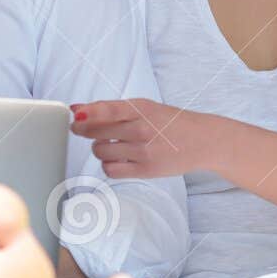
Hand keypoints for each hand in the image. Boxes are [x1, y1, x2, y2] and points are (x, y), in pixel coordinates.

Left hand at [68, 98, 215, 178]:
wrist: (202, 141)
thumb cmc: (169, 122)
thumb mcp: (145, 107)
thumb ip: (112, 109)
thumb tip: (76, 109)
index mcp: (142, 108)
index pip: (110, 109)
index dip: (89, 112)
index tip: (74, 114)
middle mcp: (142, 129)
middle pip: (98, 132)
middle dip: (84, 130)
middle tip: (82, 129)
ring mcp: (144, 151)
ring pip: (101, 152)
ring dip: (99, 148)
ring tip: (110, 144)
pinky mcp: (145, 170)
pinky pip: (111, 170)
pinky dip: (108, 164)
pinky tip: (117, 158)